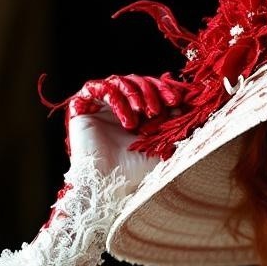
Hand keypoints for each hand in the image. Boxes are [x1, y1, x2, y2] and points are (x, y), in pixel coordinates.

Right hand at [61, 72, 188, 187]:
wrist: (109, 184)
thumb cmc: (134, 171)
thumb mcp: (161, 145)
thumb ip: (172, 123)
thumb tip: (184, 103)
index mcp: (135, 113)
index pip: (150, 89)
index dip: (164, 90)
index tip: (176, 100)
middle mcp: (117, 107)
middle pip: (136, 81)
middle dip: (151, 91)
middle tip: (157, 109)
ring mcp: (100, 105)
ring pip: (120, 82)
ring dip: (135, 95)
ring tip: (142, 116)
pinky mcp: (82, 106)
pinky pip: (99, 88)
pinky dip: (117, 100)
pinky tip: (127, 122)